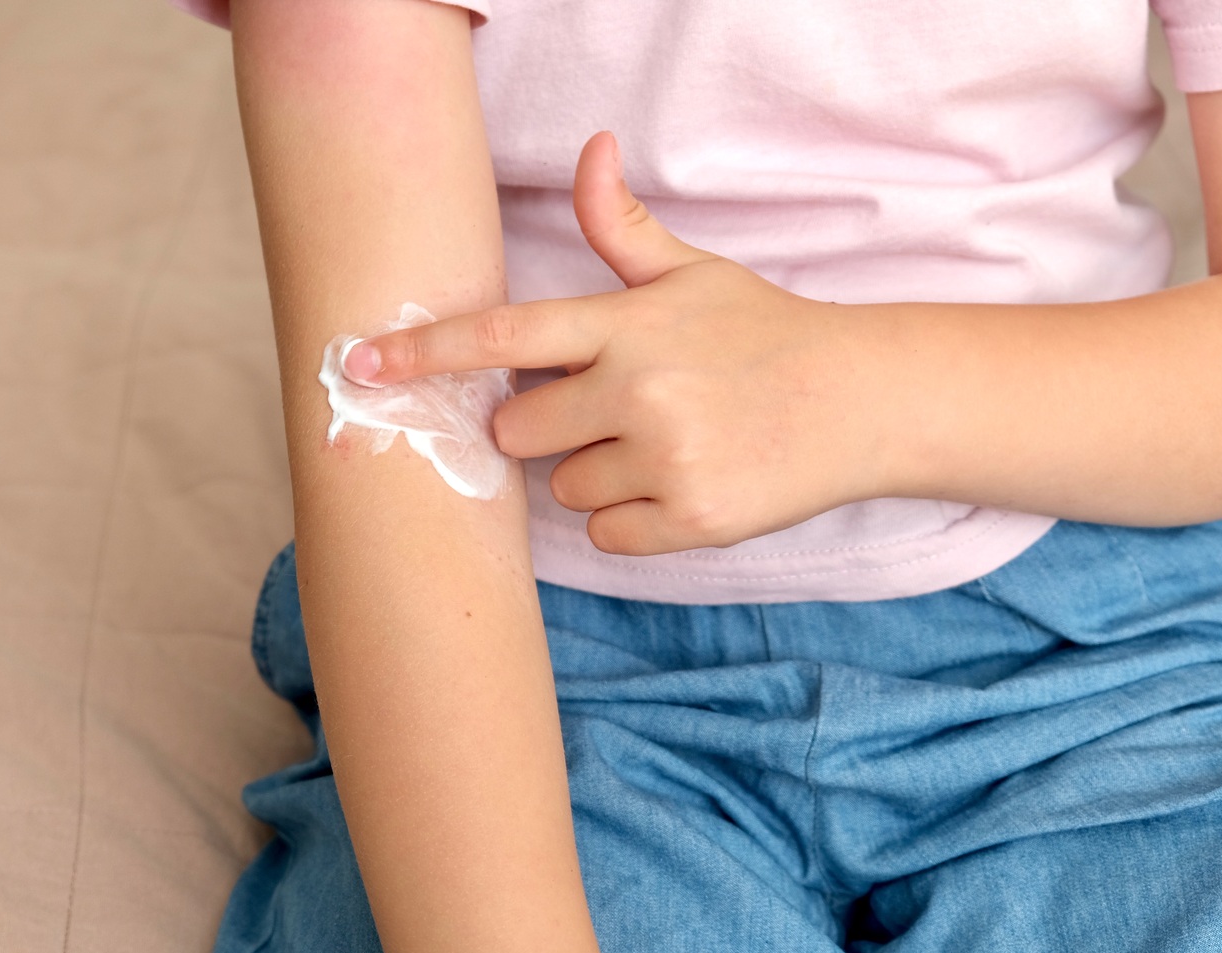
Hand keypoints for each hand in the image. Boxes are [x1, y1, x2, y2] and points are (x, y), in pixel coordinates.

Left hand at [344, 132, 899, 554]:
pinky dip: (633, 521)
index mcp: (627, 324)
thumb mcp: (690, 275)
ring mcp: (665, 458)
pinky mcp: (690, 519)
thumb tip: (590, 148)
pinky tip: (680, 487)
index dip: (422, 354)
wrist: (862, 402)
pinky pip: (607, 535)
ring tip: (664, 446)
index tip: (358, 369)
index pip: (501, 336)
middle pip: (516, 430)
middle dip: (546, 428)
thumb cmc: (762, 335)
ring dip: (595, 476)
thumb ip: (620, 227)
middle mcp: (639, 390)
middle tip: (609, 413)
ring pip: (563, 489)